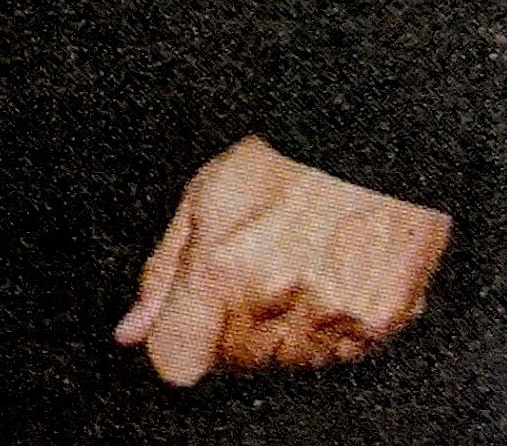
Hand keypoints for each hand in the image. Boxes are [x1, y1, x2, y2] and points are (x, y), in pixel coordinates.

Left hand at [114, 135, 449, 383]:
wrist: (362, 142)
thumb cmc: (283, 159)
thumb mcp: (202, 197)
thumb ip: (163, 272)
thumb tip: (131, 331)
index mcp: (221, 266)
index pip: (176, 359)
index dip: (177, 339)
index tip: (188, 318)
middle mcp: (273, 298)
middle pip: (233, 362)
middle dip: (233, 326)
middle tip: (253, 268)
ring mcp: (328, 316)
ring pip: (286, 363)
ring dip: (283, 330)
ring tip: (295, 265)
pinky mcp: (376, 322)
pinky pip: (339, 356)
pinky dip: (331, 329)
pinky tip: (330, 276)